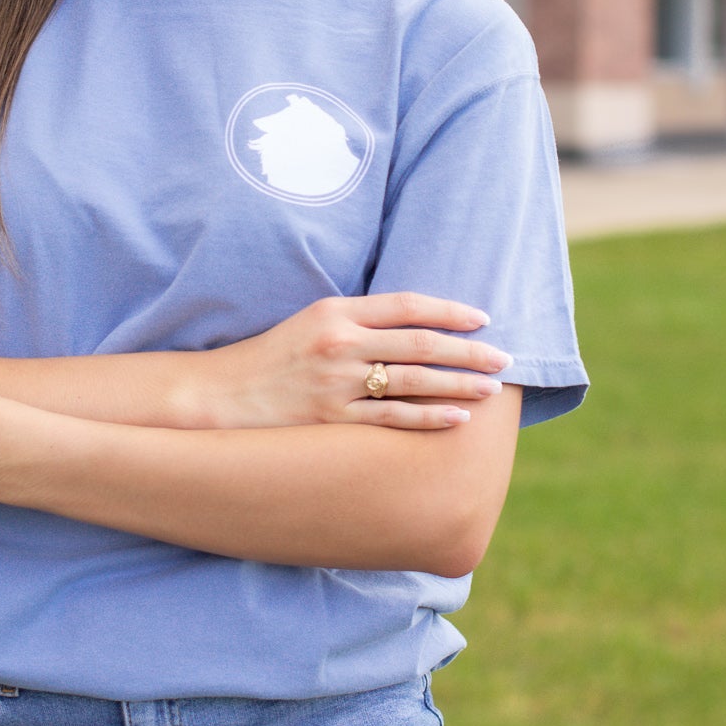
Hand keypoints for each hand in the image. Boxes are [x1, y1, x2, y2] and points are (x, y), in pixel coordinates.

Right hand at [204, 294, 511, 430]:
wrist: (221, 396)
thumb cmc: (271, 358)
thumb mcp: (312, 323)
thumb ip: (359, 321)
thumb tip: (416, 326)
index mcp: (335, 312)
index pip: (407, 305)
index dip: (449, 310)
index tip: (483, 319)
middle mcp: (340, 343)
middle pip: (420, 344)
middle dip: (469, 351)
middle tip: (504, 357)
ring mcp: (336, 383)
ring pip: (414, 381)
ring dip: (459, 384)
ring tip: (491, 388)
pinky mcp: (332, 420)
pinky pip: (392, 419)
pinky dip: (430, 417)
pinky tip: (458, 418)